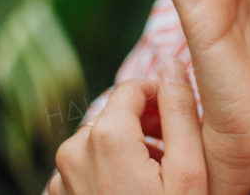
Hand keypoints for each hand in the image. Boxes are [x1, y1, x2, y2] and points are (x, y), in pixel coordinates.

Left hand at [49, 63, 205, 194]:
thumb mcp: (189, 170)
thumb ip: (181, 111)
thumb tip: (174, 66)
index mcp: (106, 136)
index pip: (133, 88)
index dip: (161, 96)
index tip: (180, 117)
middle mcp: (73, 150)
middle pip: (115, 115)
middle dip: (145, 126)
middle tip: (174, 152)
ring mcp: (61, 178)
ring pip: (99, 141)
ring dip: (127, 149)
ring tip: (154, 178)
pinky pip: (84, 167)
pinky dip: (107, 171)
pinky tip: (132, 192)